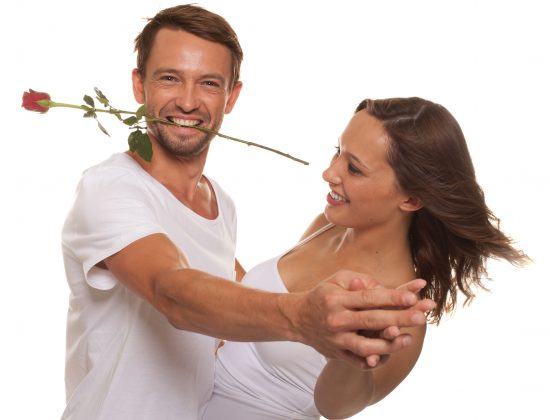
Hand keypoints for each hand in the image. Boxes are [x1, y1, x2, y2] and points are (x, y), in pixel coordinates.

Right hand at [281, 270, 432, 367]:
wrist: (298, 319)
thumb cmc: (324, 294)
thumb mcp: (337, 280)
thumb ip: (360, 281)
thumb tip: (385, 288)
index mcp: (336, 299)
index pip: (368, 298)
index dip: (391, 297)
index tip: (413, 296)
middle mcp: (336, 320)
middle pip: (371, 320)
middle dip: (398, 318)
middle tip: (421, 316)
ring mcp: (336, 340)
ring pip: (365, 346)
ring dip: (389, 344)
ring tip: (408, 338)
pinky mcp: (336, 354)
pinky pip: (356, 362)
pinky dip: (373, 360)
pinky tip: (389, 355)